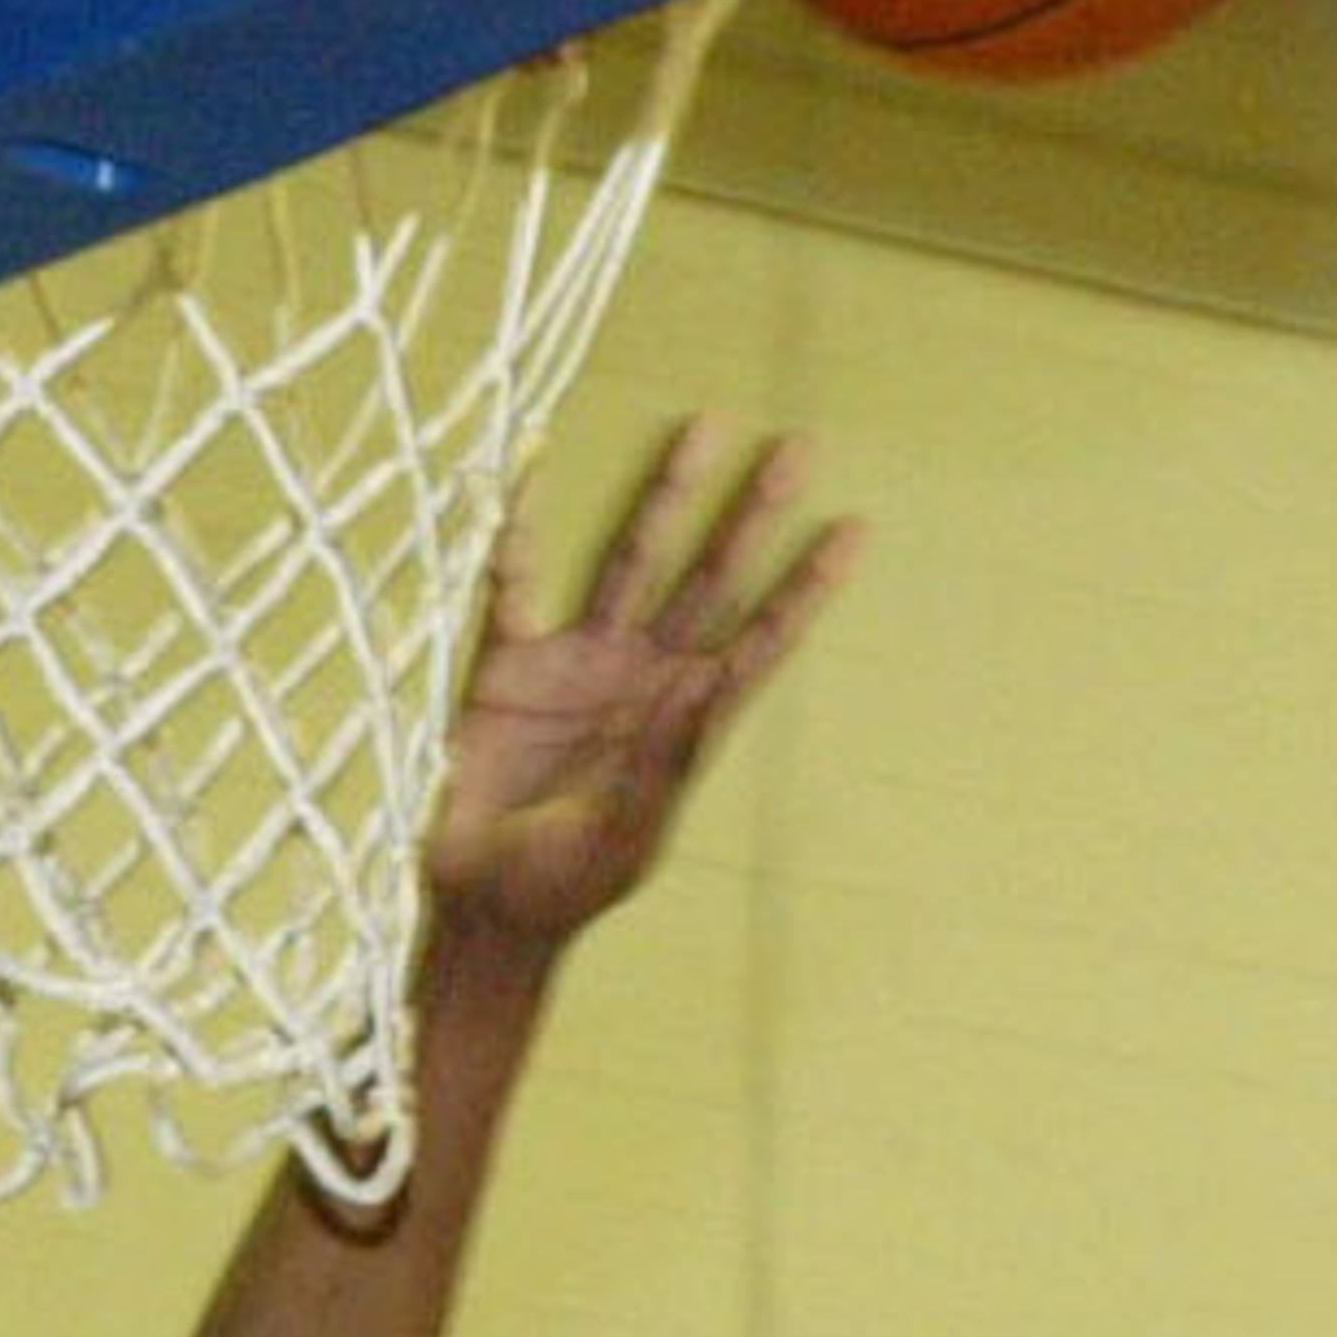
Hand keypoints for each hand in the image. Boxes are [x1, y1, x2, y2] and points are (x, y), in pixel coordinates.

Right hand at [421, 421, 856, 957]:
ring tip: (704, 428)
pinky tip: (525, 471)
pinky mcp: (510, 663)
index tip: (854, 531)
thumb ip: (666, 763)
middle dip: (751, 516)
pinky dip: (515, 532)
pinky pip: (514, 583)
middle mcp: (643, 677)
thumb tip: (706, 690)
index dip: (805, 590)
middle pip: (710, 580)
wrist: (482, 908)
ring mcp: (580, 662)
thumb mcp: (628, 837)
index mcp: (684, 722)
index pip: (759, 642)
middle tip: (800, 448)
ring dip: (667, 496)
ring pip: (633, 560)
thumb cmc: (563, 886)